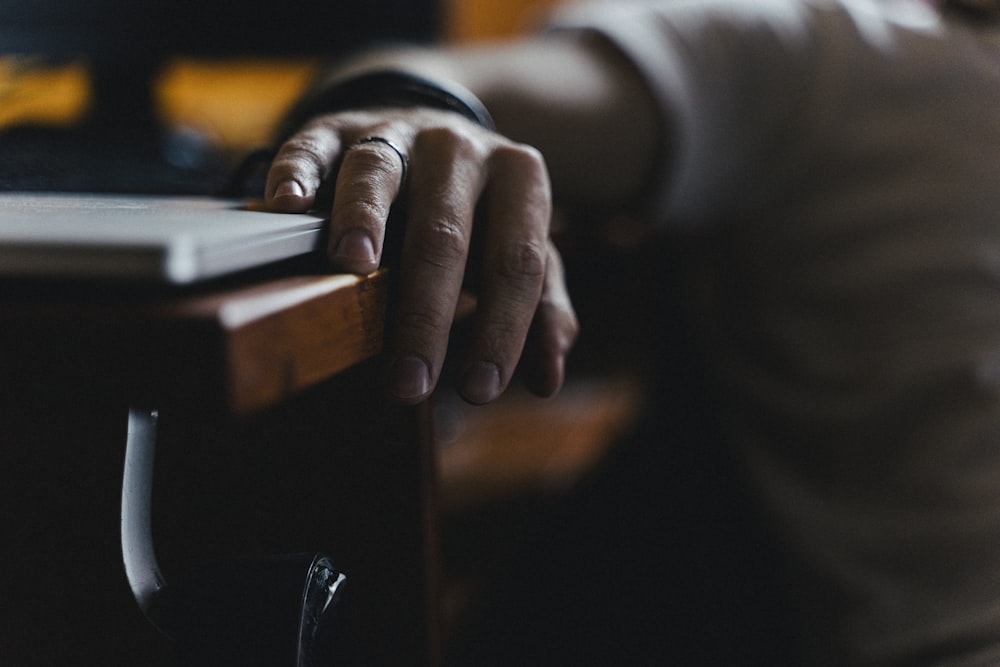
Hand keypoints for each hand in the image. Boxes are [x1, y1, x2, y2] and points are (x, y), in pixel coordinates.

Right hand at [264, 107, 577, 404]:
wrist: (437, 131)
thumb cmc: (482, 213)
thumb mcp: (520, 251)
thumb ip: (542, 309)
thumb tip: (546, 379)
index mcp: (519, 178)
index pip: (517, 261)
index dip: (502, 328)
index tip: (478, 388)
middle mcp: (459, 147)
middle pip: (445, 232)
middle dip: (425, 313)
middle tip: (408, 381)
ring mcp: (395, 132)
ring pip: (377, 174)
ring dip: (363, 219)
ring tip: (352, 268)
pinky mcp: (336, 129)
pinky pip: (314, 145)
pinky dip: (298, 170)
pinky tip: (289, 203)